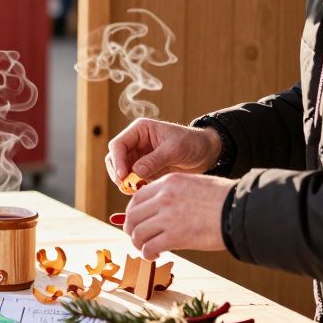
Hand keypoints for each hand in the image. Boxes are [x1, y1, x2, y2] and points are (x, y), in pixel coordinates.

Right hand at [104, 118, 221, 189]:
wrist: (207, 153)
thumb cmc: (192, 143)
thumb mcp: (175, 149)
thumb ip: (154, 160)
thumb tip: (135, 172)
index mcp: (140, 131)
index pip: (118, 145)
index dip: (117, 160)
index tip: (123, 176)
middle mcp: (135, 143)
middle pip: (115, 158)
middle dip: (118, 173)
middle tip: (126, 187)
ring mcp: (139, 156)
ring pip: (122, 170)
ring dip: (125, 181)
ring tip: (134, 191)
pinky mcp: (145, 169)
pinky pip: (133, 179)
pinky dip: (135, 186)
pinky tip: (142, 192)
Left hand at [123, 173, 232, 259]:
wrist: (242, 210)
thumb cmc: (225, 199)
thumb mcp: (195, 184)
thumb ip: (175, 192)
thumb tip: (161, 206)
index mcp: (168, 183)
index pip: (137, 197)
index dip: (132, 212)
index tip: (136, 221)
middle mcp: (163, 198)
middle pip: (133, 215)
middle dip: (132, 229)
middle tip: (138, 237)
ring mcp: (168, 217)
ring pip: (138, 232)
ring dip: (138, 243)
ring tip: (146, 249)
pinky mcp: (176, 236)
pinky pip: (149, 247)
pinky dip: (147, 253)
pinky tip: (154, 256)